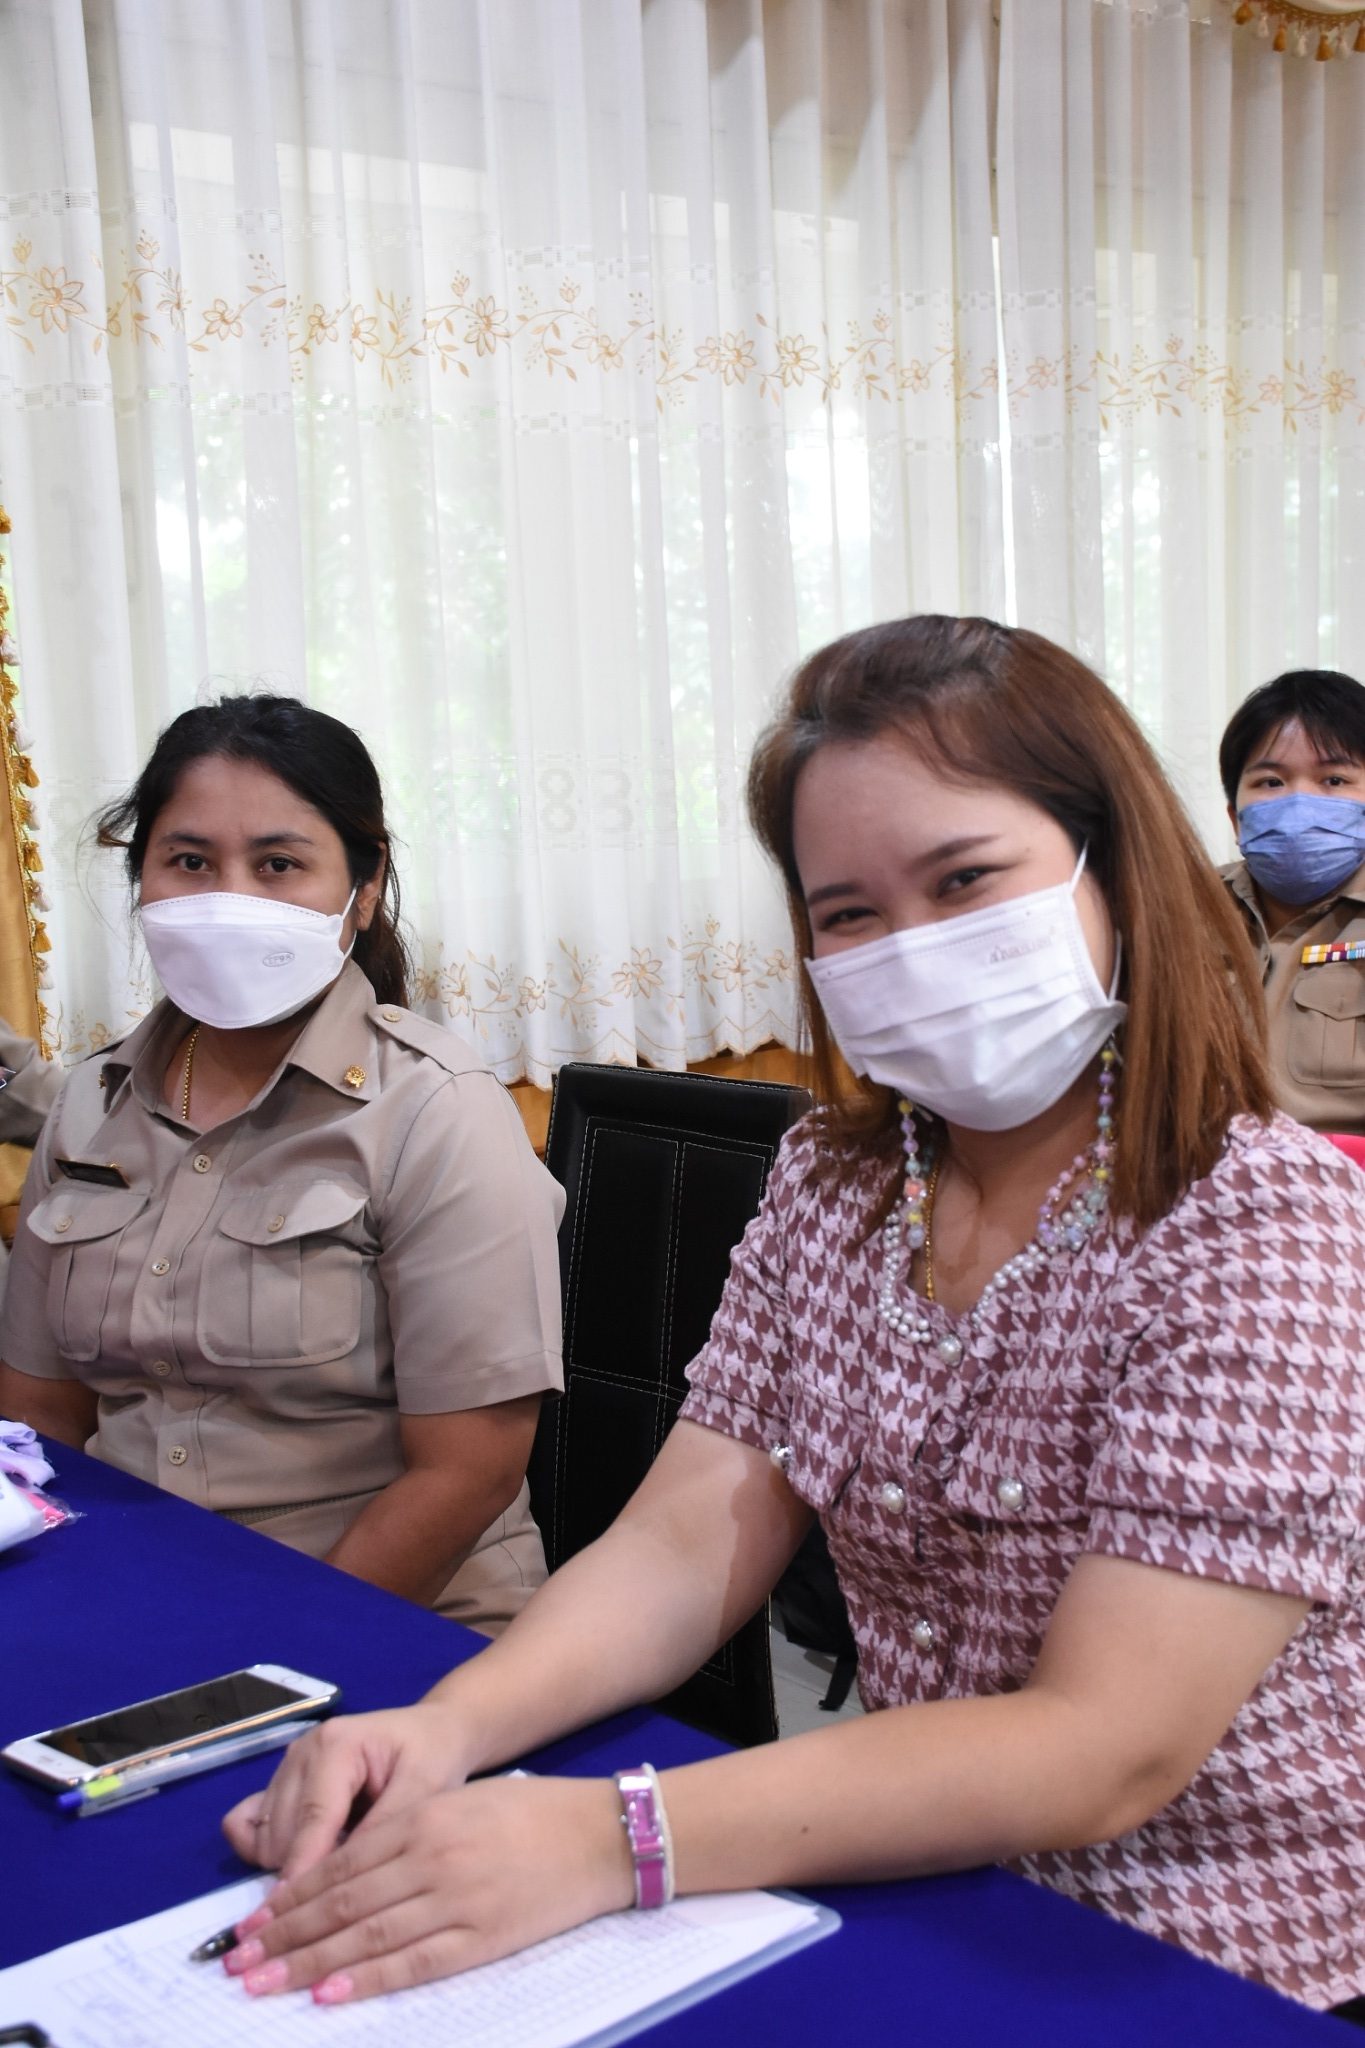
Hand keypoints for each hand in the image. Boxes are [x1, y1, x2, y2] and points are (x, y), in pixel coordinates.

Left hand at [221, 1775, 635, 2004]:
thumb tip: (347, 1872)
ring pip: (367, 1934)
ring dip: (310, 1963)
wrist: (600, 1834)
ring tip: (266, 1984)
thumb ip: (408, 1831)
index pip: (340, 1862)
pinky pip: (414, 1962)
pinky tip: (331, 1993)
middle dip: (285, 1934)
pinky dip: (368, 1979)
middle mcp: (431, 1856)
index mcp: (424, 1817)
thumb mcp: (462, 1803)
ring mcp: (456, 1898)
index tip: (251, 1922)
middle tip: (238, 1961)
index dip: (292, 1896)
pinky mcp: (482, 1936)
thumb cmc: (532, 1814)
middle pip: (342, 1901)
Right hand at [222, 1703, 467, 1879]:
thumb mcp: (425, 1788)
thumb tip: (342, 1881)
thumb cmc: (433, 1757)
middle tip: (348, 1886)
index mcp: (336, 1745)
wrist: (432, 1730)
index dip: (306, 1871)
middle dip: (306, 1872)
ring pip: (265, 1840)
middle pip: (281, 1836)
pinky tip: (302, 1857)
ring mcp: (284, 1767)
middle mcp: (301, 1753)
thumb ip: (384, 1827)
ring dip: (291, 1865)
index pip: (313, 1818)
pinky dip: (265, 1850)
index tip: (300, 1921)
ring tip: (339, 1863)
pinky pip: (246, 1827)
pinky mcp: (277, 1783)